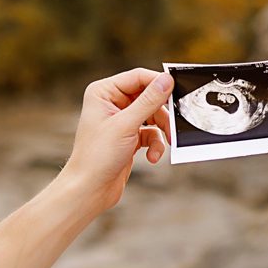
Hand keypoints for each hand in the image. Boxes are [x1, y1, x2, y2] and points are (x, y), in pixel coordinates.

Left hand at [56, 67, 173, 212]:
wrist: (89, 190)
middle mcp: (111, 103)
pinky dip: (155, 144)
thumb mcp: (127, 125)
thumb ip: (149, 101)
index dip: (158, 83)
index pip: (138, 77)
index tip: (178, 91)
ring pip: (153, 116)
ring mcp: (120, 120)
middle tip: (174, 122)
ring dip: (161, 131)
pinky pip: (150, 133)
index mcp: (103, 92)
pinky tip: (152, 157)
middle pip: (149, 97)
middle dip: (162, 113)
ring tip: (165, 144)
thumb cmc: (98, 156)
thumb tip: (167, 80)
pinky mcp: (128, 137)